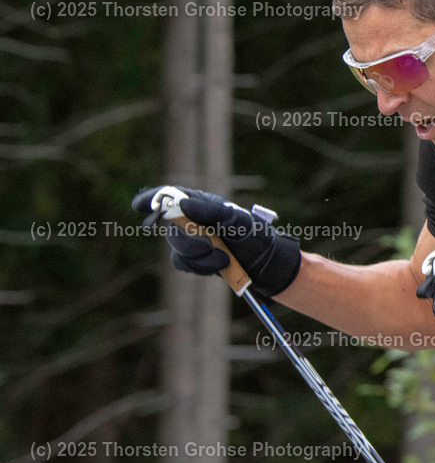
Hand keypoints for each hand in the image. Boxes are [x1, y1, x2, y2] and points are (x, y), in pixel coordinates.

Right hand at [131, 186, 300, 296]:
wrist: (268, 265)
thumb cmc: (256, 237)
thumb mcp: (239, 221)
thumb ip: (211, 211)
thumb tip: (182, 204)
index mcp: (204, 204)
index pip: (172, 196)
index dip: (153, 198)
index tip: (139, 206)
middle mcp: (195, 220)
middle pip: (171, 228)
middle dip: (187, 241)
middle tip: (208, 246)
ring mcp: (194, 240)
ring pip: (176, 249)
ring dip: (198, 257)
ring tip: (224, 258)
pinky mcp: (196, 259)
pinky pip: (184, 264)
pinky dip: (200, 267)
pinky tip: (220, 265)